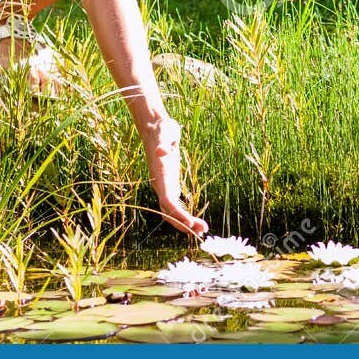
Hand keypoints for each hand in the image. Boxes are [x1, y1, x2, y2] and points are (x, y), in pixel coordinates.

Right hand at [142, 115, 207, 238]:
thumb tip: (162, 152)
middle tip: (204, 230)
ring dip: (185, 222)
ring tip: (203, 229)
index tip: (190, 224)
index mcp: (160, 175)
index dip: (178, 214)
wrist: (155, 128)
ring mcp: (164, 185)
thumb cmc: (162, 129)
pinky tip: (195, 221)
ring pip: (172, 211)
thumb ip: (164, 142)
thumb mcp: (165, 132)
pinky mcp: (169, 184)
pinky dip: (184, 215)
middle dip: (184, 223)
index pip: (168, 201)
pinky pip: (175, 205)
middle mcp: (160, 184)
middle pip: (169, 211)